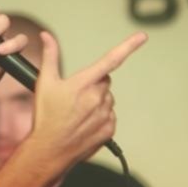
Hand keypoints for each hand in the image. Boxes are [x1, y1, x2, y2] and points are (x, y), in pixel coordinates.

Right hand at [26, 30, 146, 167]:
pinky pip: (110, 116)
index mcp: (84, 83)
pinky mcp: (108, 130)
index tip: (142, 36)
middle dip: (94, 84)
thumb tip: (46, 36)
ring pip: (107, 99)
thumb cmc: (46, 117)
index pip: (111, 59)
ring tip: (77, 113)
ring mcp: (105, 115)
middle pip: (105, 81)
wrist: (49, 150)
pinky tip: (84, 124)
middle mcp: (97, 98)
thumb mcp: (44, 83)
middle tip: (75, 96)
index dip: (128, 46)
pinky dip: (100, 117)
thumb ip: (50, 56)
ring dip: (97, 101)